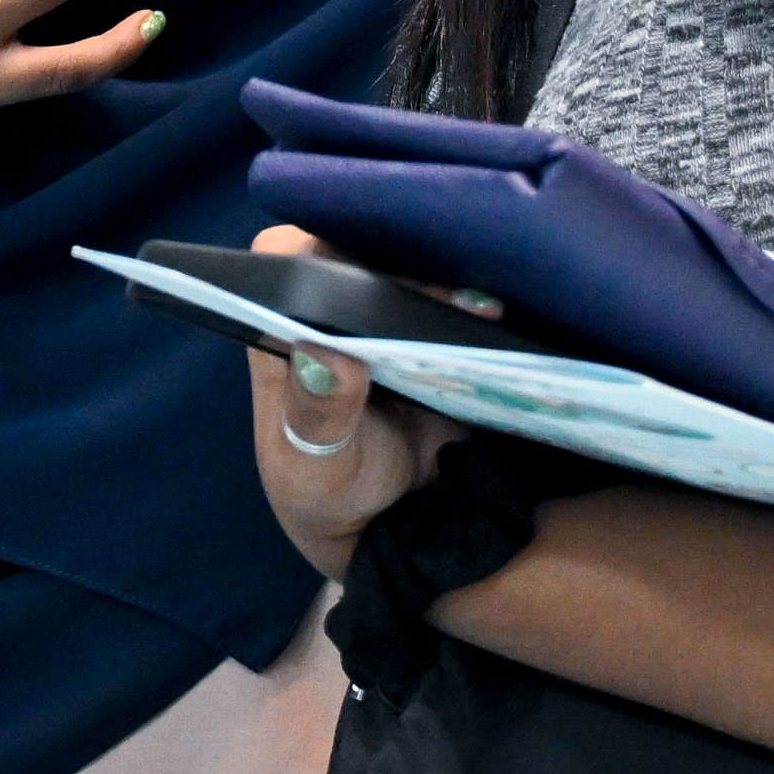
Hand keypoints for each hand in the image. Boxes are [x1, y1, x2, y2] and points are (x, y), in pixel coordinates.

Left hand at [247, 228, 451, 581]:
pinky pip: (445, 299)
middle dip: (398, 258)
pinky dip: (468, 299)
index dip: (324, 249)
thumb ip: (318, 416)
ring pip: (406, 266)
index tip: (368, 270)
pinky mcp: (428, 332)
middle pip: (356, 248)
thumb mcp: (313, 468)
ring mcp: (381, 315)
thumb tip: (326, 359)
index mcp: (279, 331)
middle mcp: (328, 309)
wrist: (388, 525)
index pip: (288, 258)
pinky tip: (494, 311)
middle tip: (442, 292)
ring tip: (478, 306)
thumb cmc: (327, 490)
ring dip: (442, 277)